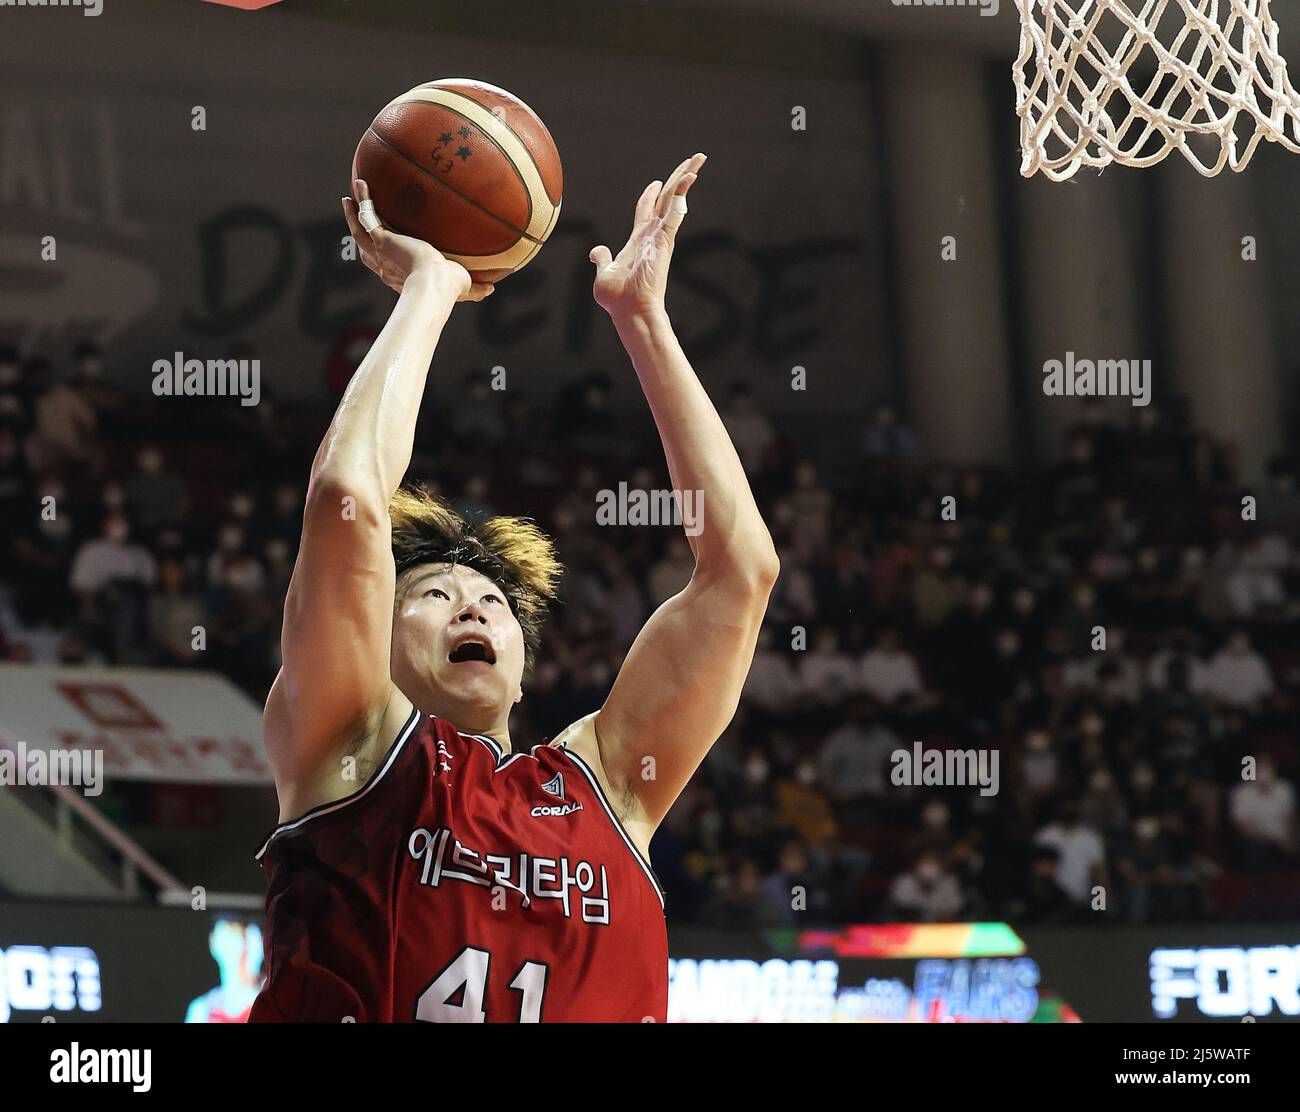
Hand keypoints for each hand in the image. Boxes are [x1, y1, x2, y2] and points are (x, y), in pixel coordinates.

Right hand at [342, 179, 494, 301]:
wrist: (434, 285)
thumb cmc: (448, 290)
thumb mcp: (463, 286)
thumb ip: (475, 288)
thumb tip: (491, 289)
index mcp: (401, 277)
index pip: (388, 267)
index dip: (385, 259)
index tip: (387, 247)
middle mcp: (386, 266)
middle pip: (366, 250)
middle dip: (361, 236)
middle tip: (358, 221)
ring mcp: (380, 253)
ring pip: (359, 232)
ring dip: (352, 216)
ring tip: (348, 200)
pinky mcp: (380, 240)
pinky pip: (366, 216)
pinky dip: (362, 199)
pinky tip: (360, 183)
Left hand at [589, 153, 704, 317]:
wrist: (630, 311)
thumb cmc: (619, 298)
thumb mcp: (604, 273)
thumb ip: (602, 258)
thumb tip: (597, 251)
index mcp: (638, 239)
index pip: (646, 209)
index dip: (651, 194)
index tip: (656, 183)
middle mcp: (653, 234)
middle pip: (668, 198)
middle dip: (678, 178)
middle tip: (692, 161)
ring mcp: (661, 236)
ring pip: (675, 199)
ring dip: (685, 177)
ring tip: (698, 159)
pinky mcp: (665, 240)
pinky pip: (674, 211)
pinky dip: (681, 194)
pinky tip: (689, 177)